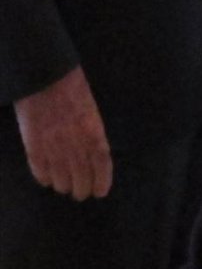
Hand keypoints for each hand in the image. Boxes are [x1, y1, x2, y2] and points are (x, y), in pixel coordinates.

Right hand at [14, 67, 111, 199]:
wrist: (44, 75)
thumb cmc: (71, 86)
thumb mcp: (90, 109)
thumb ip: (91, 132)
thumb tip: (92, 152)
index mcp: (94, 133)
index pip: (101, 166)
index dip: (101, 182)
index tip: (100, 192)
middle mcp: (76, 144)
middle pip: (81, 178)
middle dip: (81, 189)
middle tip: (79, 193)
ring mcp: (54, 147)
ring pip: (61, 179)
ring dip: (63, 186)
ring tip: (63, 187)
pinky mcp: (34, 146)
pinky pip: (40, 171)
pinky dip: (44, 178)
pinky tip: (46, 179)